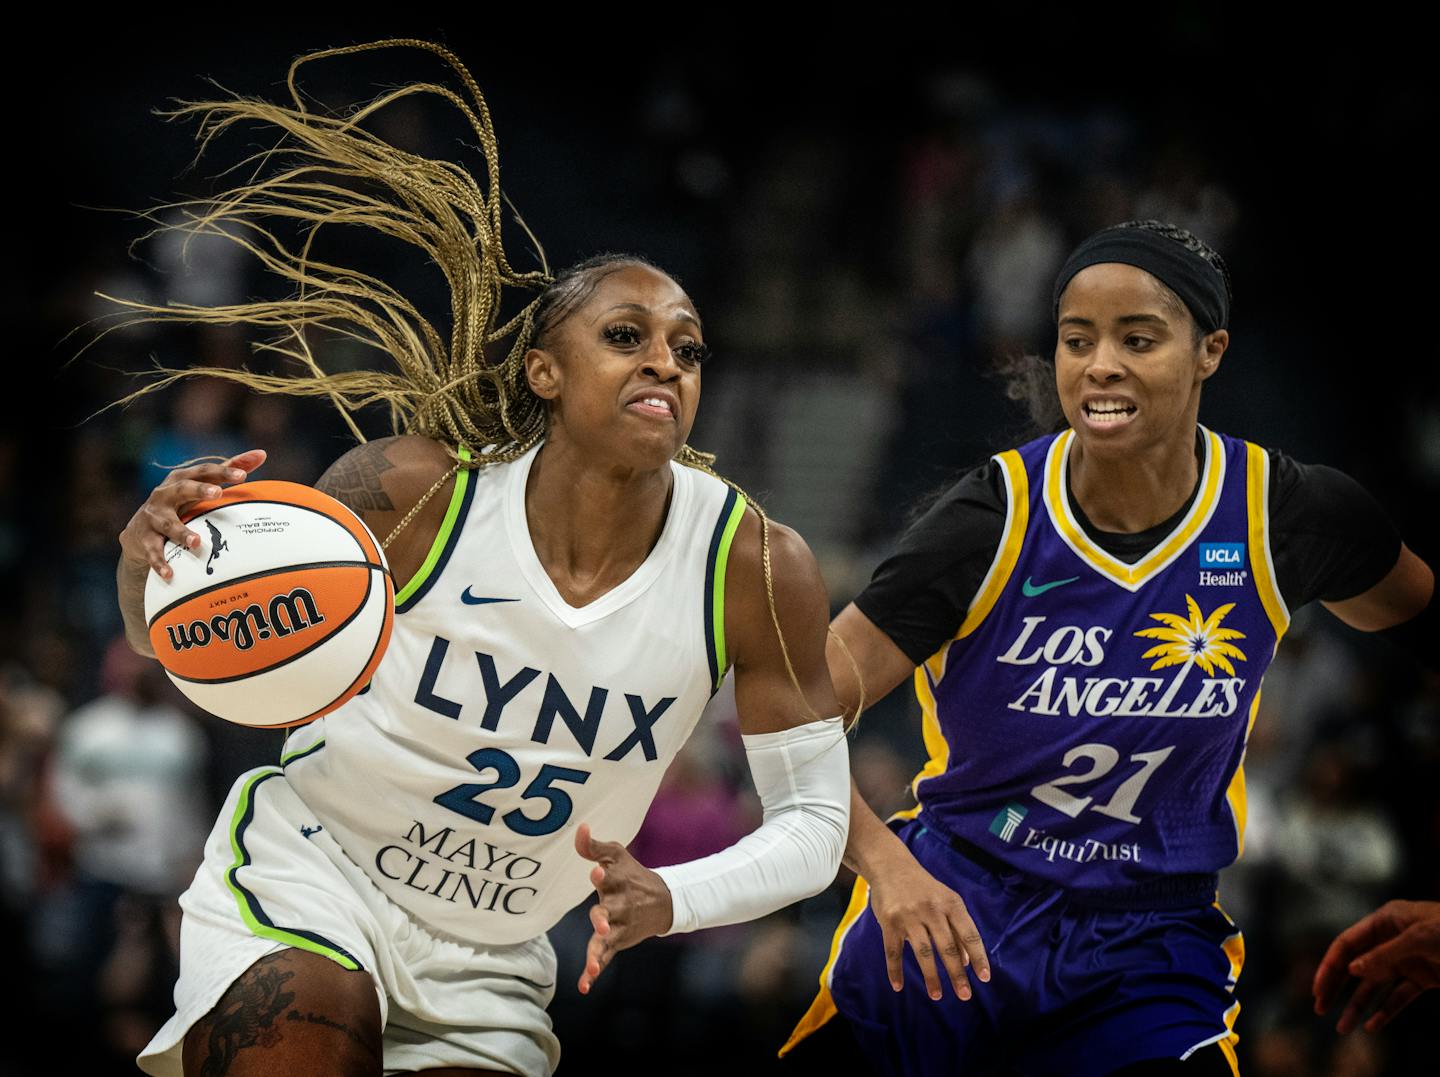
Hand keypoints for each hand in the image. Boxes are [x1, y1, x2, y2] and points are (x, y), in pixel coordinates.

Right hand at [118, 450, 266, 580]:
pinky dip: (160, 563)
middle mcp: (164, 495)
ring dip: (181, 532)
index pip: (203, 471)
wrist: (138, 533)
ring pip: (167, 524)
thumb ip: (229, 469)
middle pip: (182, 489)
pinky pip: (153, 552)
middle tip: (217, 492)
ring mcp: (152, 517)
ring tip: (197, 542)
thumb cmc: (180, 504)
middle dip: (199, 489)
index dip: (223, 472)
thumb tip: (262, 454)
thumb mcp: (201, 486)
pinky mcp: (144, 539)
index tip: (244, 476)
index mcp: (180, 480)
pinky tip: (170, 574)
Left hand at [573, 823, 672, 994]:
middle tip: (601, 921)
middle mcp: (620, 905)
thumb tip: (579, 828)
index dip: (601, 874)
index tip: (596, 871)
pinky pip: (604, 958)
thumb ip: (592, 846)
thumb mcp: (616, 854)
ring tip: (591, 965)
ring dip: (599, 951)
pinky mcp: (616, 943)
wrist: (663, 900)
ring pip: (607, 939)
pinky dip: (594, 973)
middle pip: (609, 912)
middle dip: (603, 917)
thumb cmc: (631, 873)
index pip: (609, 876)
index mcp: (618, 881)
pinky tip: (584, 986)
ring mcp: (618, 926)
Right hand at [866, 845, 990, 1001]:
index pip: (969, 934)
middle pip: (948, 947)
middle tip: (965, 995)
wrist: (891, 866)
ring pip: (923, 952)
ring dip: (931, 977)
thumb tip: (967, 962)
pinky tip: (898, 986)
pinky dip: (895, 970)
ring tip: (937, 996)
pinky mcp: (889, 921)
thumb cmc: (924, 889)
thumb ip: (957, 929)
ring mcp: (910, 915)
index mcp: (951, 904)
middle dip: (957, 973)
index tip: (984, 978)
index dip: (978, 957)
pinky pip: (893, 950)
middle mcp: (932, 909)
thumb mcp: (946, 901)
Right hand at [1313, 899, 1439, 1032]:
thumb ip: (1385, 954)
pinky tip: (1373, 1027)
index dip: (1329, 965)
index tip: (1318, 989)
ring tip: (1342, 1028)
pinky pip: (1399, 997)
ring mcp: (1407, 960)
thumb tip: (1352, 969)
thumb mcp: (1420, 938)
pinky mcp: (1423, 978)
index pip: (1347, 943)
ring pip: (1375, 985)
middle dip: (1337, 988)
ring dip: (1358, 1006)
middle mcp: (1390, 939)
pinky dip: (1386, 1011)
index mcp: (1385, 921)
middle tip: (1320, 1008)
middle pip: (1355, 965)